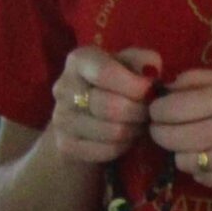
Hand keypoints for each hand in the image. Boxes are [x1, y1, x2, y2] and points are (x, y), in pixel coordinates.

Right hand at [50, 46, 161, 166]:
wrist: (89, 111)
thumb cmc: (119, 81)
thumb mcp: (132, 63)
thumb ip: (144, 61)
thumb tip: (150, 71)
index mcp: (80, 60)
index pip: (105, 73)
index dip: (135, 85)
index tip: (150, 90)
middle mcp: (63, 87)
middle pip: (111, 106)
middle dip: (140, 111)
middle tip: (148, 111)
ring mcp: (61, 118)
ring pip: (112, 131)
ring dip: (134, 129)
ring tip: (139, 122)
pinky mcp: (66, 144)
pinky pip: (107, 150)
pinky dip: (124, 146)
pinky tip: (126, 136)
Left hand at [147, 68, 211, 190]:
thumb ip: (203, 78)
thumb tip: (166, 88)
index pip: (167, 110)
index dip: (158, 110)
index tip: (164, 109)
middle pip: (167, 138)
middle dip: (163, 131)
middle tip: (173, 126)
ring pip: (182, 160)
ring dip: (185, 150)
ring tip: (202, 141)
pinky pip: (202, 177)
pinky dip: (203, 167)